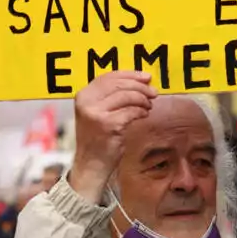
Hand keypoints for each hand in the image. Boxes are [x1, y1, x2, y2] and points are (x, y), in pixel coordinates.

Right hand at [68, 71, 156, 203]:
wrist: (91, 163)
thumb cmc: (99, 136)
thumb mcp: (99, 111)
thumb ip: (113, 95)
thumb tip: (142, 79)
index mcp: (83, 95)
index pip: (108, 77)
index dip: (130, 74)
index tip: (146, 76)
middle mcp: (86, 102)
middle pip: (120, 84)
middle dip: (141, 86)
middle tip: (153, 92)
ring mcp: (96, 114)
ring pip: (128, 96)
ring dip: (143, 100)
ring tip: (148, 106)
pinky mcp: (108, 125)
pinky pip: (132, 111)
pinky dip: (142, 111)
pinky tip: (144, 115)